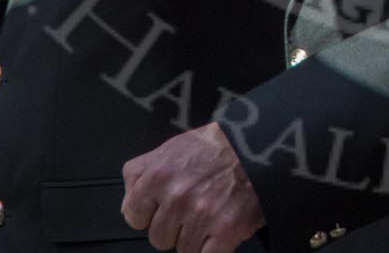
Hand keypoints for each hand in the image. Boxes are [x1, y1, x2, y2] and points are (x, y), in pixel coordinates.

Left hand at [121, 122, 264, 251]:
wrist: (258, 145)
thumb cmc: (215, 146)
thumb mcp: (170, 148)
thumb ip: (141, 173)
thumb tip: (129, 205)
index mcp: (158, 175)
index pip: (133, 216)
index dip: (149, 214)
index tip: (162, 208)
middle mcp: (177, 196)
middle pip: (158, 237)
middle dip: (173, 227)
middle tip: (192, 208)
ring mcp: (201, 215)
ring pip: (182, 249)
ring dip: (195, 237)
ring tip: (210, 213)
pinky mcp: (226, 230)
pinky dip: (212, 250)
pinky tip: (218, 233)